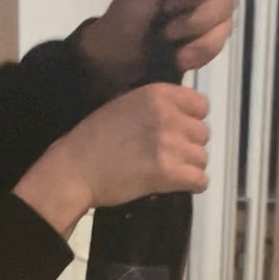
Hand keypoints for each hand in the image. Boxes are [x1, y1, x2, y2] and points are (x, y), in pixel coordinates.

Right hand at [13, 83, 208, 238]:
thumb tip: (178, 114)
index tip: (177, 131)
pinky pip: (199, 180)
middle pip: (203, 133)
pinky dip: (192, 185)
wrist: (75, 169)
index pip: (201, 106)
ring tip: (169, 171)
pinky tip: (177, 185)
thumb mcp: (124, 104)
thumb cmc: (93, 138)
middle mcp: (168, 115)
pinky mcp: (168, 173)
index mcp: (158, 94)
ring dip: (189, 166)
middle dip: (189, 145)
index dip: (191, 120)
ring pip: (202, 158)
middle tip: (169, 155)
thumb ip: (154, 105)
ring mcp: (170, 145)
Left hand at [78, 0, 234, 92]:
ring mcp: (207, 10)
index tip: (169, 7)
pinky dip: (201, 54)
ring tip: (173, 49)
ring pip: (226, 24)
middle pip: (225, 0)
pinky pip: (220, 44)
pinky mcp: (207, 36)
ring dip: (200, 42)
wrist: (112, 62)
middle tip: (167, 32)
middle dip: (197, 22)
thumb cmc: (123, 22)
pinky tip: (181, 59)